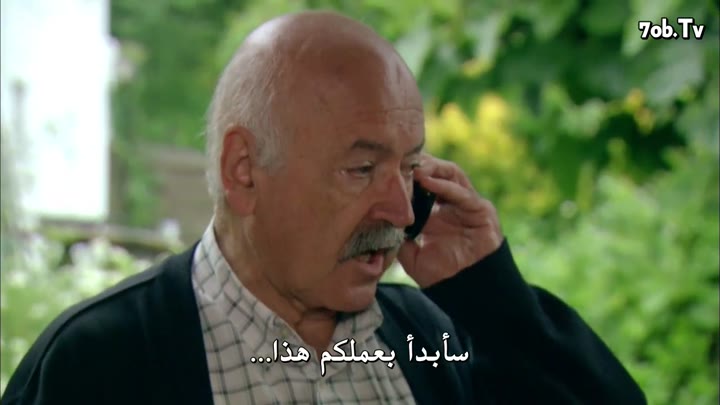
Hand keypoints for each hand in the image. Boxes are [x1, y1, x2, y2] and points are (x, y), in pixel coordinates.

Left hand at [397, 154, 503, 287]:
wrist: (464, 288)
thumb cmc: (439, 273)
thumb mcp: (410, 252)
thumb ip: (397, 235)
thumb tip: (376, 221)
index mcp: (435, 210)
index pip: (422, 182)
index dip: (407, 174)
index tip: (388, 169)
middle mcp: (452, 203)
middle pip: (437, 172)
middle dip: (419, 165)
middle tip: (399, 161)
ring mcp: (468, 204)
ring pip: (451, 174)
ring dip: (432, 168)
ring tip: (412, 168)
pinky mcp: (481, 210)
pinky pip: (462, 193)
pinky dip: (444, 185)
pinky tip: (426, 181)